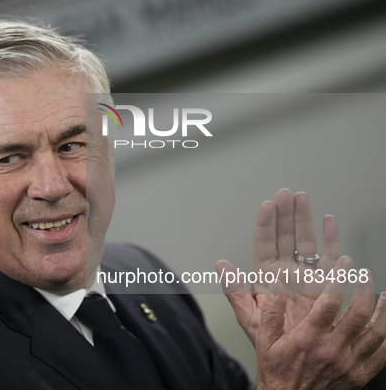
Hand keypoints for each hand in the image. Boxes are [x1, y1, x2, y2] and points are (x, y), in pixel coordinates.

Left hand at [216, 188, 385, 388]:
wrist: (296, 359)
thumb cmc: (269, 339)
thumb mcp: (248, 317)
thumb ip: (234, 291)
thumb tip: (220, 265)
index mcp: (265, 276)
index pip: (264, 244)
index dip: (266, 224)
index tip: (267, 205)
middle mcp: (285, 271)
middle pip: (285, 236)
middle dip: (286, 214)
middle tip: (286, 193)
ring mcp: (305, 275)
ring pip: (305, 241)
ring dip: (305, 220)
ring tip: (303, 199)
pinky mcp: (325, 283)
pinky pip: (329, 258)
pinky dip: (331, 239)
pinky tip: (329, 221)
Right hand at [255, 277, 385, 388]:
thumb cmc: (277, 372)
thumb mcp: (265, 341)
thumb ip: (270, 312)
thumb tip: (275, 286)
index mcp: (308, 339)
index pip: (330, 302)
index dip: (340, 278)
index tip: (346, 263)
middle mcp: (331, 351)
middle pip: (358, 313)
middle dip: (365, 288)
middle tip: (365, 274)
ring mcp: (348, 364)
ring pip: (377, 332)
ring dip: (384, 310)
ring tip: (384, 295)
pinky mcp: (359, 375)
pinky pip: (383, 354)